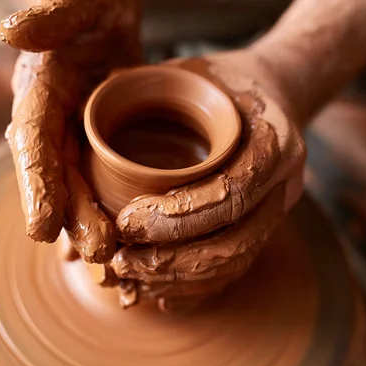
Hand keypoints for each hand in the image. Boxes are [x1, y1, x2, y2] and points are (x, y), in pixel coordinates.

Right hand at [0, 0, 140, 262]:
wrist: (109, 14)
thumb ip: (53, 13)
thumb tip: (10, 33)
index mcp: (38, 88)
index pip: (31, 140)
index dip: (36, 184)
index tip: (42, 228)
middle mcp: (47, 119)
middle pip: (55, 176)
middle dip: (72, 216)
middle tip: (100, 253)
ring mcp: (70, 134)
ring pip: (74, 186)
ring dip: (87, 224)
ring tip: (110, 260)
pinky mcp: (93, 142)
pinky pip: (92, 181)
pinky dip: (98, 212)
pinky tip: (114, 244)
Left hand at [109, 53, 305, 306]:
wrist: (270, 91)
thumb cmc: (218, 81)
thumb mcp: (183, 71)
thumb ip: (142, 93)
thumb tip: (80, 124)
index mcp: (273, 139)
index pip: (229, 192)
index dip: (177, 217)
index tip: (126, 222)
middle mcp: (284, 181)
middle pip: (234, 241)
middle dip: (172, 260)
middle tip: (120, 262)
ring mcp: (278, 208)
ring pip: (234, 262)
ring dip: (179, 279)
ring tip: (130, 279)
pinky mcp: (263, 224)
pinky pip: (236, 268)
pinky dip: (198, 288)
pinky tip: (161, 294)